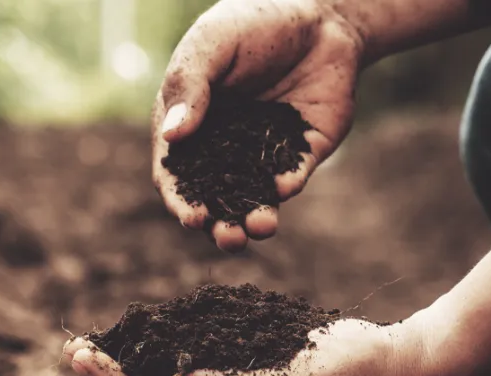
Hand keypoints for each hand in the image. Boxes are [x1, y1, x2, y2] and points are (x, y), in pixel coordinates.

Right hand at [153, 0, 363, 252]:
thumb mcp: (212, 44)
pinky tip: (284, 186)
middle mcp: (223, 148)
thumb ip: (190, 87)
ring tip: (260, 228)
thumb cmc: (252, 22)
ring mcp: (263, 154)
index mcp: (190, 126)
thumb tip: (172, 138)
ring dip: (254, 220)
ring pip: (254, 200)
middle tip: (229, 238)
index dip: (181, 200)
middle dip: (220, 226)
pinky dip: (286, 186)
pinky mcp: (301, 152)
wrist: (318, 14)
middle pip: (215, 199)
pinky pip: (291, 177)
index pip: (177, 175)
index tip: (192, 217)